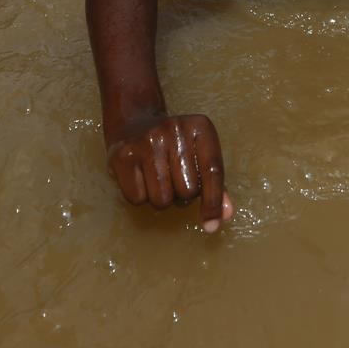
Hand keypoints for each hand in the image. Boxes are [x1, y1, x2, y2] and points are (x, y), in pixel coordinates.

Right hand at [106, 112, 231, 231]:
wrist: (133, 123)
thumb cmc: (175, 147)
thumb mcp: (199, 155)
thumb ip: (215, 185)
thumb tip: (224, 216)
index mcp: (201, 127)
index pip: (213, 171)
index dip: (213, 202)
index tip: (211, 224)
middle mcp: (175, 129)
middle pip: (188, 191)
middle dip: (182, 196)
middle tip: (174, 179)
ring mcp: (148, 141)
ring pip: (162, 200)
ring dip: (162, 199)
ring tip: (159, 179)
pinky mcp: (123, 155)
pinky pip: (138, 199)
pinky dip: (141, 197)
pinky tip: (140, 177)